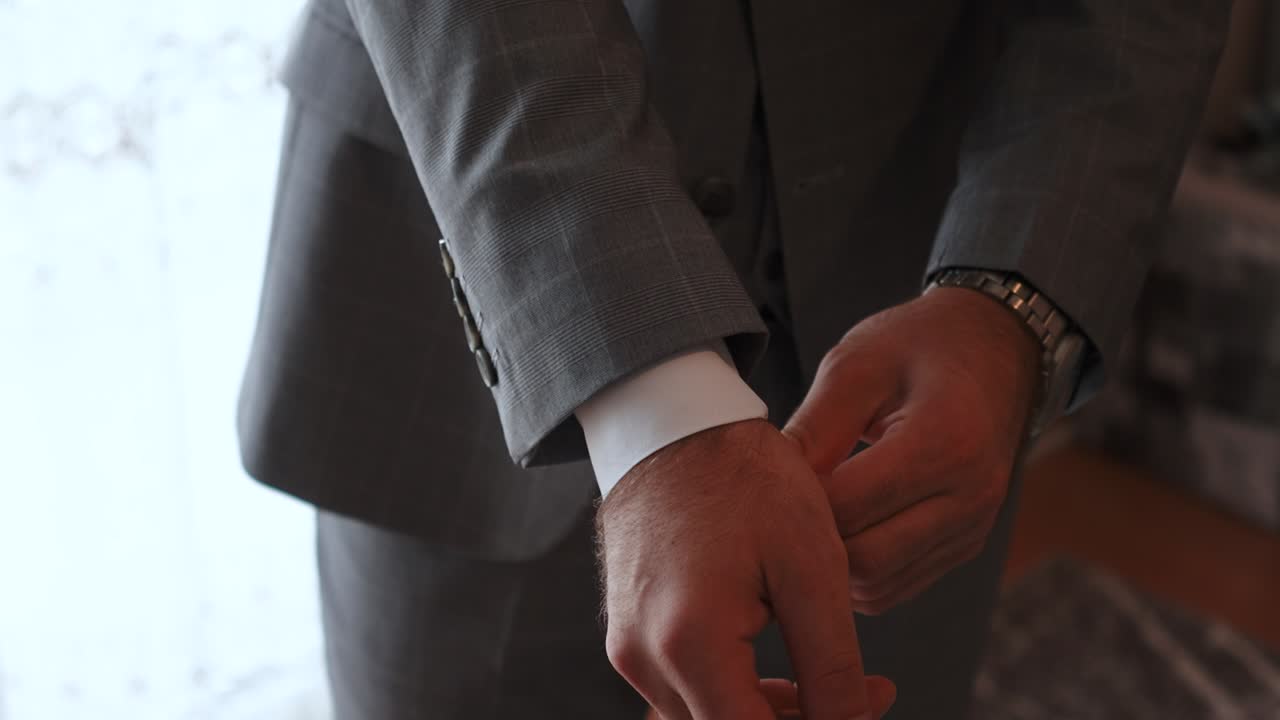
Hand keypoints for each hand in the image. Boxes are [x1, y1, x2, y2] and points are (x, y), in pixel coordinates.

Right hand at [598, 419, 895, 719]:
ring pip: (708, 717)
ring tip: (834, 676)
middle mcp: (645, 656)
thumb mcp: (811, 568)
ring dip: (772, 714)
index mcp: (691, 641)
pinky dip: (737, 691)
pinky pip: (687, 690)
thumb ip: (832, 664)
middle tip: (872, 691)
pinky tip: (783, 669)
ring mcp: (628, 647)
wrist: (675, 427)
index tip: (875, 702)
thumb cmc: (747, 483)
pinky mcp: (628, 633)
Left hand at [783, 287, 1040, 614]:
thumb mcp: (856, 365)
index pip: (848, 505)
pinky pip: (900, 584)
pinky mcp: (967, 543)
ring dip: (833, 564)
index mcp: (944, 442)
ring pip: (880, 584)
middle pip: (865, 559)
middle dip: (812, 540)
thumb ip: (814, 428)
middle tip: (778, 507)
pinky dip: (859, 571)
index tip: (768, 480)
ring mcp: (974, 527)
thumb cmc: (918, 344)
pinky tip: (837, 529)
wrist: (994, 346)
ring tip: (805, 517)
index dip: (797, 501)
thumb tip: (770, 486)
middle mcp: (970, 496)